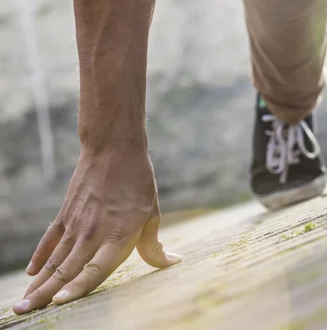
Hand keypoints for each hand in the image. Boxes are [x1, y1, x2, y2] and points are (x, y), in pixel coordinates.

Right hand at [13, 143, 181, 313]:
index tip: (61, 302)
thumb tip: (170, 262)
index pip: (95, 269)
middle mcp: (94, 233)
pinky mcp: (66, 214)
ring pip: (54, 259)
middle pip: (67, 269)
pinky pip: (50, 240)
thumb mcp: (152, 213)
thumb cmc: (138, 181)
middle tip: (25, 311)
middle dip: (46, 294)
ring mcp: (76, 224)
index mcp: (118, 234)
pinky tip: (32, 273)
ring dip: (38, 282)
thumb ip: (153, 244)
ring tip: (23, 302)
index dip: (78, 287)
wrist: (113, 148)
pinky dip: (40, 257)